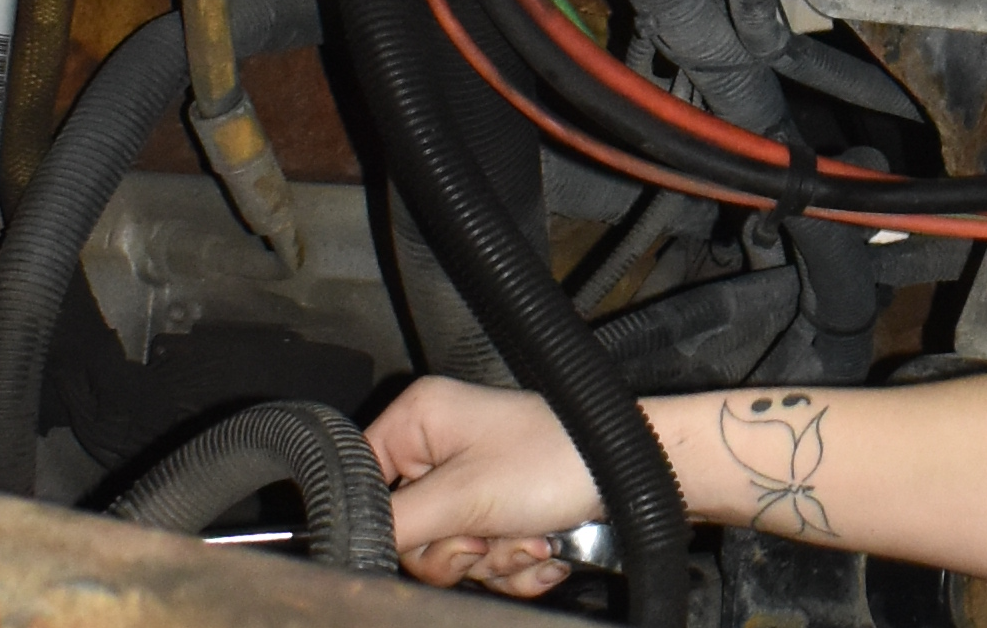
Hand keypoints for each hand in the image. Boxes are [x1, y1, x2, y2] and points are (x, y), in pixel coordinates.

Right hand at [371, 376, 603, 593]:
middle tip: (486, 538)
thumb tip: (355, 546)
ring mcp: (472, 483)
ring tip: (529, 540)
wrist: (632, 478)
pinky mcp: (501, 513)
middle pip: (408, 530)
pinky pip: (484, 560)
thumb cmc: (557, 462)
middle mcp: (440, 447)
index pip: (361, 479)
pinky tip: (544, 551)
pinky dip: (514, 567)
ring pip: (448, 552)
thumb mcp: (465, 496)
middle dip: (455, 550)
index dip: (388, 520)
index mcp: (420, 419)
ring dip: (492, 562)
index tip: (427, 533)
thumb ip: (399, 524)